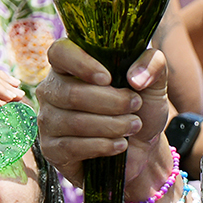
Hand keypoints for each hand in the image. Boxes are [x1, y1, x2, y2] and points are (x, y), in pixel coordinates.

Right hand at [36, 37, 170, 196]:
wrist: (141, 148)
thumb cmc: (140, 108)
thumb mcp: (154, 82)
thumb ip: (153, 64)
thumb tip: (135, 77)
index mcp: (70, 65)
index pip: (60, 53)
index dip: (80, 63)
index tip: (108, 78)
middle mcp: (52, 89)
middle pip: (71, 93)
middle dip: (111, 102)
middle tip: (136, 105)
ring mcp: (48, 119)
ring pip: (74, 122)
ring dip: (111, 125)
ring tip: (133, 125)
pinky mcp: (51, 149)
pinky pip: (72, 147)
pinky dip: (102, 146)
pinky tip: (119, 144)